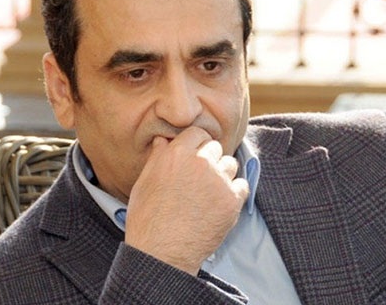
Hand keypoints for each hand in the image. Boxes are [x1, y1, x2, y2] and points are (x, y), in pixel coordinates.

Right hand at [124, 127, 248, 274]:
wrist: (162, 253)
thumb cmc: (147, 220)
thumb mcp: (143, 183)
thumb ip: (157, 157)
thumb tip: (163, 140)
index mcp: (177, 154)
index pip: (197, 133)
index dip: (195, 144)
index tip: (193, 156)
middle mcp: (201, 162)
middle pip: (215, 147)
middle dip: (209, 158)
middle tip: (199, 178)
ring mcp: (219, 180)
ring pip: (230, 164)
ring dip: (222, 173)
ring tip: (208, 192)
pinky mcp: (232, 200)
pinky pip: (242, 185)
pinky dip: (234, 192)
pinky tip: (219, 203)